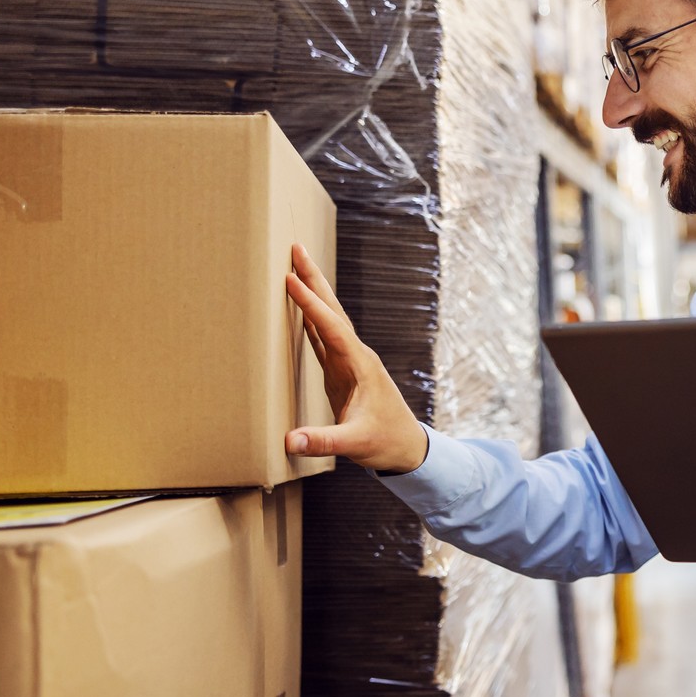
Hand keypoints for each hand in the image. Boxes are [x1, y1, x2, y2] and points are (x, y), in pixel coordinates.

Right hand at [283, 243, 429, 473]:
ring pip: (327, 319)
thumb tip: (290, 441)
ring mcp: (348, 362)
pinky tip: (299, 307)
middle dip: (314, 279)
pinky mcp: (341, 372)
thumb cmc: (385, 443)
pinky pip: (322, 337)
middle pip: (332, 309)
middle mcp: (355, 356)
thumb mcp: (354, 443)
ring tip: (293, 267)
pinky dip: (309, 318)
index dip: (310, 304)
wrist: (406, 448)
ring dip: (312, 293)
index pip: (331, 327)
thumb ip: (323, 441)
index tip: (290, 279)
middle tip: (296, 248)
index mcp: (360, 365)